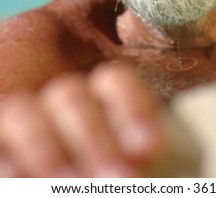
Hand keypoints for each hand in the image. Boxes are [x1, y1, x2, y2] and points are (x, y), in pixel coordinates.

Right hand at [0, 63, 168, 177]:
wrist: (97, 190)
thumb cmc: (140, 173)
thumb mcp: (146, 162)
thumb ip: (142, 151)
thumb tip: (141, 156)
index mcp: (104, 101)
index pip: (113, 81)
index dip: (129, 108)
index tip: (148, 149)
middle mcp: (64, 103)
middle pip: (69, 95)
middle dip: (90, 136)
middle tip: (118, 177)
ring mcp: (29, 118)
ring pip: (23, 110)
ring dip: (43, 147)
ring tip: (65, 182)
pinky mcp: (4, 141)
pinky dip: (4, 152)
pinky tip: (16, 175)